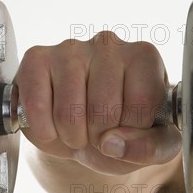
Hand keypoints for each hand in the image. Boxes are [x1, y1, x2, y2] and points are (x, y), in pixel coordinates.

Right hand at [14, 31, 180, 174]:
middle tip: (100, 133)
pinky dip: (45, 132)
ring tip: (79, 130)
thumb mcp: (156, 144)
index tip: (130, 127)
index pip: (142, 103)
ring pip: (69, 112)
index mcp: (144, 57)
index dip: (133, 131)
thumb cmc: (126, 129)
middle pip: (104, 110)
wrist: (87, 129)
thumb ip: (151, 148)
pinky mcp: (37, 58)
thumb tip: (113, 144)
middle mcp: (109, 43)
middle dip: (100, 138)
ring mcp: (71, 48)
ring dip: (73, 138)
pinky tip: (54, 125)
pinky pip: (36, 107)